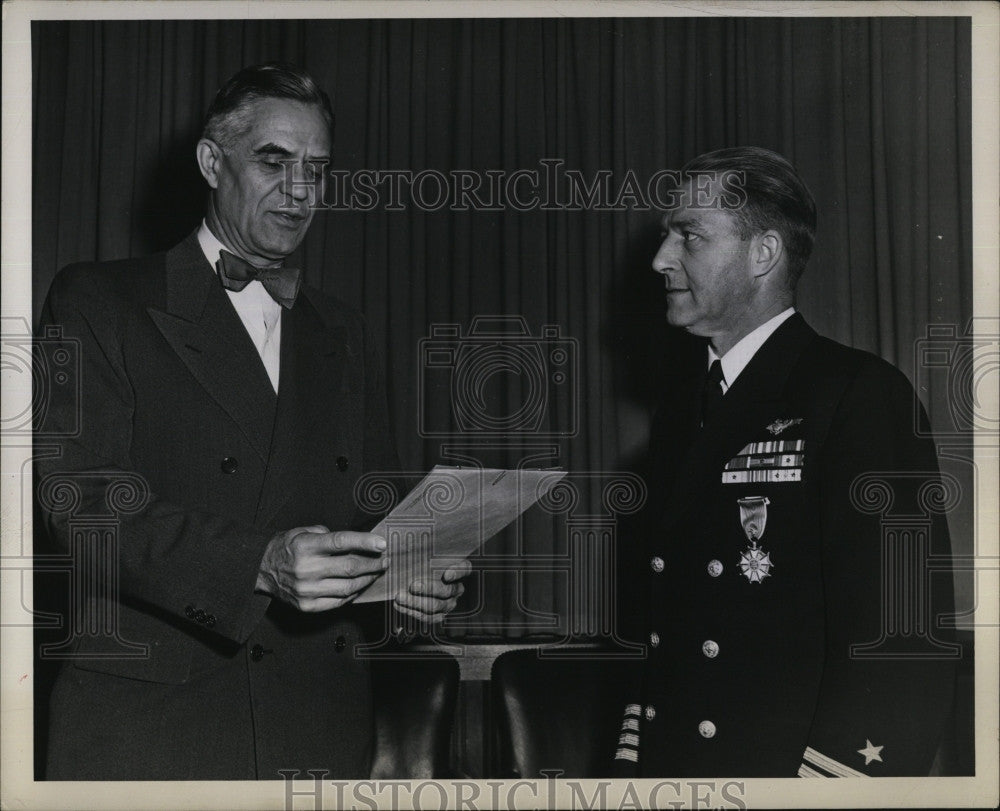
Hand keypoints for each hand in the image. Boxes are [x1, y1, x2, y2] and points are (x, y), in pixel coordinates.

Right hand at [256, 525, 387, 611]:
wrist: (261, 570)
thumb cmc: (286, 548)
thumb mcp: (302, 531)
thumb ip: (327, 534)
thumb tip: (355, 542)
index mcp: (306, 546)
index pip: (341, 542)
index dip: (365, 542)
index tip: (382, 543)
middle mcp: (307, 569)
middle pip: (350, 567)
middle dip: (373, 563)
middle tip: (385, 560)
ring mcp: (307, 590)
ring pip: (348, 587)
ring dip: (367, 579)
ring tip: (376, 573)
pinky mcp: (307, 606)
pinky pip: (339, 602)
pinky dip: (353, 594)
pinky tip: (360, 585)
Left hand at [393, 558, 472, 623]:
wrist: (419, 580)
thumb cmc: (425, 564)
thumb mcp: (427, 555)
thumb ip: (423, 552)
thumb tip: (406, 551)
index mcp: (459, 570)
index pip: (464, 569)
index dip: (457, 572)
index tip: (446, 574)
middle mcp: (456, 588)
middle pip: (447, 591)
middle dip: (429, 589)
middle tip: (412, 586)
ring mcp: (448, 604)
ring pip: (435, 606)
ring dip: (416, 602)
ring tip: (400, 597)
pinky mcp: (438, 615)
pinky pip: (427, 617)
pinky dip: (412, 611)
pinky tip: (400, 605)